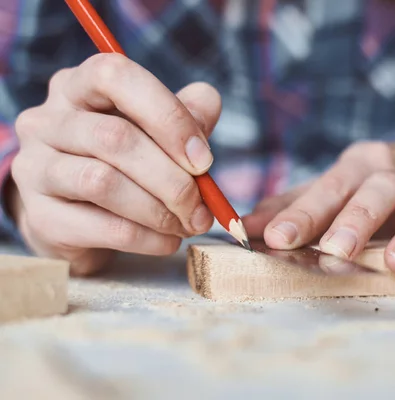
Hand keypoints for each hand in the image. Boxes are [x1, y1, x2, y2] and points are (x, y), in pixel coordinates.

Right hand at [10, 53, 220, 274]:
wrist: (78, 219)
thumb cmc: (125, 163)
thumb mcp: (157, 130)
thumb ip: (188, 113)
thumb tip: (206, 105)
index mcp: (78, 86)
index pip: (116, 76)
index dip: (167, 116)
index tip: (203, 159)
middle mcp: (46, 120)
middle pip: (114, 138)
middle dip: (173, 178)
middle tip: (202, 207)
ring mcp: (35, 168)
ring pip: (103, 182)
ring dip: (160, 211)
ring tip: (188, 224)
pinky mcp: (40, 216)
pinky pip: (104, 227)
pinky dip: (148, 238)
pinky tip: (167, 241)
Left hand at [243, 141, 394, 275]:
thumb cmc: (362, 186)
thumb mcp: (327, 189)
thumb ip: (290, 208)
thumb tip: (241, 228)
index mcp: (354, 166)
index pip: (328, 188)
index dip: (304, 214)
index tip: (279, 240)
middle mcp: (393, 172)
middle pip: (377, 190)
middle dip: (357, 221)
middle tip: (336, 252)